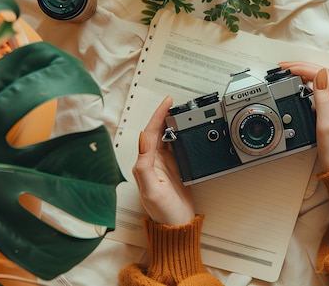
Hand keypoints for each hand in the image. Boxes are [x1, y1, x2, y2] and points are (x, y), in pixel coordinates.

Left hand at [132, 96, 194, 225]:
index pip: (150, 133)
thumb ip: (144, 165)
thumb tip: (144, 140)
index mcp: (144, 163)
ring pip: (167, 137)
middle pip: (158, 131)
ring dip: (172, 123)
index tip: (167, 102)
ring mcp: (164, 164)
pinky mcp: (174, 168)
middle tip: (175, 103)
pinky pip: (176, 146)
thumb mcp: (152, 190)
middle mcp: (152, 162)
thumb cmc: (163, 212)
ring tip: (180, 111)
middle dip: (165, 115)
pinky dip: (180, 135)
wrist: (178, 225)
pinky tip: (185, 130)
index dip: (159, 115)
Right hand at [279, 61, 328, 171]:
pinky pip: (322, 92)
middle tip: (285, 67)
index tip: (288, 68)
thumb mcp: (325, 126)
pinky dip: (309, 85)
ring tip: (290, 73)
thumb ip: (321, 100)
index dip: (304, 68)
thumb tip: (318, 78)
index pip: (323, 75)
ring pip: (322, 82)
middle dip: (303, 67)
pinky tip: (300, 86)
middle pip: (323, 75)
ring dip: (306, 74)